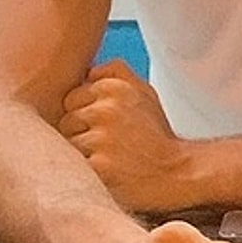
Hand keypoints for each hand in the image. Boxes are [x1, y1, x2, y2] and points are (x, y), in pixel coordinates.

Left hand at [59, 59, 192, 212]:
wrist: (176, 171)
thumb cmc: (155, 132)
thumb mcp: (144, 91)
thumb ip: (116, 72)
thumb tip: (86, 70)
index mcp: (114, 87)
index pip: (71, 98)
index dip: (82, 114)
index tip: (100, 126)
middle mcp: (106, 108)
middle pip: (65, 121)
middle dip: (79, 133)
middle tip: (104, 144)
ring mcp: (102, 138)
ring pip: (68, 145)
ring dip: (82, 154)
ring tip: (107, 158)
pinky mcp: (99, 167)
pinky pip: (76, 166)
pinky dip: (87, 172)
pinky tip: (108, 172)